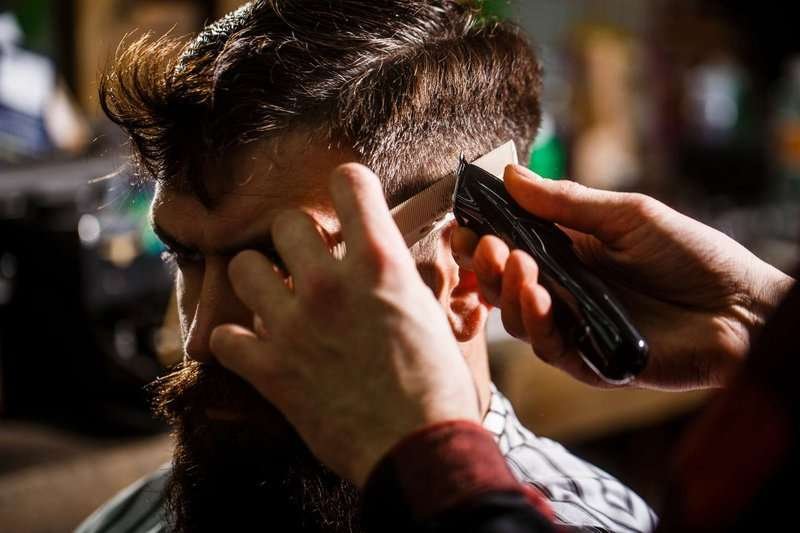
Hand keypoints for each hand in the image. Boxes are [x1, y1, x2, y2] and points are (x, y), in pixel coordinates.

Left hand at [210, 163, 479, 485]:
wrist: (419, 448)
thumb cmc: (437, 386)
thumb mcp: (430, 316)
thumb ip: (399, 280)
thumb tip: (387, 264)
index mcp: (380, 264)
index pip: (349, 183)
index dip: (347, 185)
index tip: (346, 199)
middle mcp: (330, 283)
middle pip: (285, 223)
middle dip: (296, 239)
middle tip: (309, 263)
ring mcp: (293, 325)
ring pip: (242, 267)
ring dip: (258, 280)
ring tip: (275, 299)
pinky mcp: (269, 369)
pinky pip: (222, 336)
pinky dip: (236, 341)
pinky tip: (254, 348)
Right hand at [452, 164, 794, 389]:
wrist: (745, 308)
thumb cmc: (693, 255)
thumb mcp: (628, 216)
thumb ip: (567, 202)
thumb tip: (511, 174)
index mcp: (570, 253)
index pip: (511, 245)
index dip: (482, 236)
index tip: (463, 221)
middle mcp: (564, 291)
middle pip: (504, 284)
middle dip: (484, 264)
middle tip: (482, 244)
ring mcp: (575, 327)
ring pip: (518, 317)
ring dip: (506, 290)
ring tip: (513, 264)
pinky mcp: (590, 361)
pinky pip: (549, 347)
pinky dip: (536, 322)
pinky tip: (538, 296)